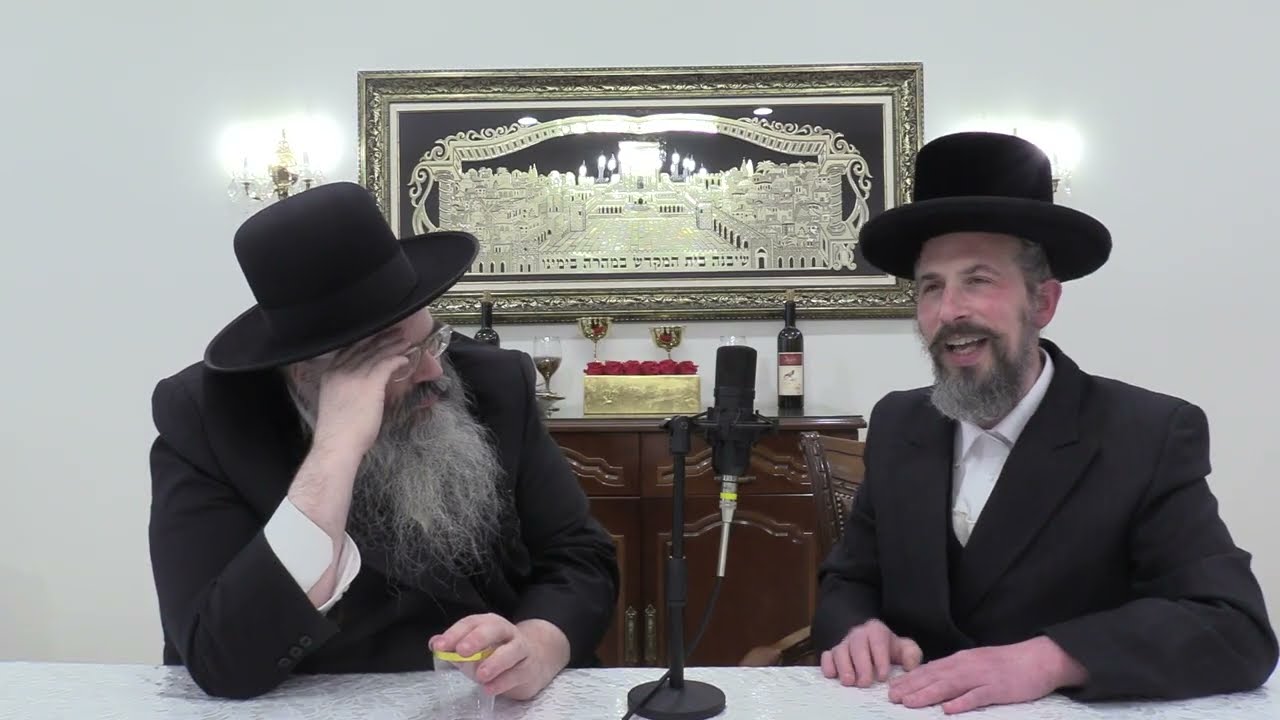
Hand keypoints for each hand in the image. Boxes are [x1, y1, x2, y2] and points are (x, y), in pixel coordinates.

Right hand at [312, 329, 410, 454]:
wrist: (338, 444)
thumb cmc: (339, 431)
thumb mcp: (336, 402)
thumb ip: (346, 389)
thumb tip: (362, 388)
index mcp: (330, 374)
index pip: (349, 351)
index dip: (365, 342)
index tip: (377, 337)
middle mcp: (341, 371)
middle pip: (364, 348)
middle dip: (382, 339)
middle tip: (396, 333)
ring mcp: (355, 376)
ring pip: (377, 354)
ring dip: (393, 346)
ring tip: (405, 341)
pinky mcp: (370, 384)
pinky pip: (386, 365)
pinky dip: (396, 360)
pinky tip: (405, 359)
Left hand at [429, 614, 570, 700]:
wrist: (534, 660)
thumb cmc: (497, 654)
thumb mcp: (475, 649)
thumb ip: (454, 646)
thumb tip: (435, 643)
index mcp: (489, 624)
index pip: (471, 623)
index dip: (455, 633)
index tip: (440, 646)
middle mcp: (507, 633)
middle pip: (494, 629)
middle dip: (477, 639)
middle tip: (462, 651)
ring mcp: (521, 650)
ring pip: (512, 651)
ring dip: (495, 662)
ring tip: (480, 675)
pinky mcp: (529, 669)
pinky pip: (517, 674)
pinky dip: (502, 682)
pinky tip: (490, 688)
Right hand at [820, 619, 922, 686]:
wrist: (873, 643)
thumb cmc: (890, 649)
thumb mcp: (905, 648)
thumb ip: (912, 655)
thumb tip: (909, 666)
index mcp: (876, 630)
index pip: (877, 641)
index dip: (880, 659)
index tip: (883, 676)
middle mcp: (858, 634)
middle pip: (857, 646)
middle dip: (861, 665)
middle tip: (865, 683)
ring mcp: (844, 643)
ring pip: (839, 650)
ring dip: (843, 667)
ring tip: (849, 682)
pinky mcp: (833, 653)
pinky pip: (826, 656)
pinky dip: (828, 665)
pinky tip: (833, 675)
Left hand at [886, 636, 1087, 713]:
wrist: (1039, 658)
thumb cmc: (1007, 663)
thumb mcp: (976, 662)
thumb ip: (956, 670)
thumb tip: (933, 678)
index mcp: (961, 659)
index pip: (930, 669)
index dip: (910, 679)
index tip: (891, 687)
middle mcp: (968, 666)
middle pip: (935, 677)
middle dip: (911, 687)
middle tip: (891, 697)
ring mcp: (982, 677)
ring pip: (950, 686)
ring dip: (928, 694)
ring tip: (909, 703)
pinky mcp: (998, 689)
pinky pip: (978, 696)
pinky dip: (962, 703)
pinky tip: (948, 710)